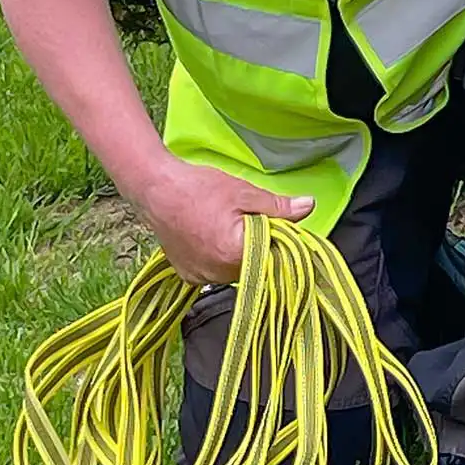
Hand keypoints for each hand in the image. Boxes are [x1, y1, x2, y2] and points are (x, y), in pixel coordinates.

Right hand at [126, 152, 314, 284]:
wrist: (155, 187)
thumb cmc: (199, 188)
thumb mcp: (244, 192)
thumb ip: (278, 206)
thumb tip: (309, 207)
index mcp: (234, 254)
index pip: (273, 258)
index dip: (280, 243)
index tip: (281, 230)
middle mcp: (216, 274)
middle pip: (255, 268)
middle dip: (261, 248)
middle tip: (252, 223)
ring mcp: (200, 277)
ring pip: (236, 272)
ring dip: (241, 255)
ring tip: (230, 227)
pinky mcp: (188, 275)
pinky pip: (216, 273)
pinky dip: (221, 259)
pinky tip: (215, 237)